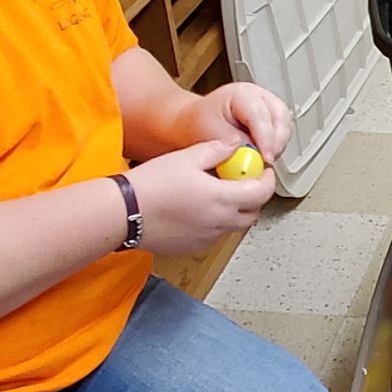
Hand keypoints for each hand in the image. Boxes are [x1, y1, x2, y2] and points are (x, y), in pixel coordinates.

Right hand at [123, 139, 277, 254]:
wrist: (124, 213)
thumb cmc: (151, 185)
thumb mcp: (187, 157)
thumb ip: (217, 150)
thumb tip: (235, 145)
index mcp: (222, 198)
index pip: (261, 193)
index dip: (267, 180)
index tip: (262, 171)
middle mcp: (219, 222)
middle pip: (252, 213)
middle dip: (254, 197)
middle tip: (244, 181)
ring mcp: (208, 237)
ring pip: (234, 226)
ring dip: (236, 211)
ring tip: (220, 193)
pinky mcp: (194, 246)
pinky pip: (216, 235)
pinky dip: (218, 222)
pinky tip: (200, 208)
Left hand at [174, 83, 293, 166]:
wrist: (193, 124)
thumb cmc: (199, 124)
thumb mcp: (212, 134)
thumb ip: (236, 146)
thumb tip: (255, 158)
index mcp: (242, 94)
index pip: (261, 115)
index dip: (266, 139)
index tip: (265, 158)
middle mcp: (260, 98)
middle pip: (280, 118)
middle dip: (276, 143)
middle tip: (266, 162)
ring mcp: (269, 108)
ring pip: (285, 127)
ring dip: (277, 146)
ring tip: (262, 160)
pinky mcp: (272, 122)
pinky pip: (282, 135)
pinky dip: (276, 148)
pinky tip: (263, 156)